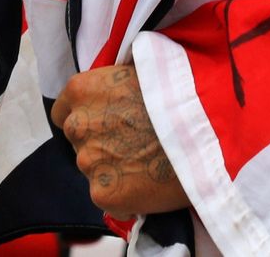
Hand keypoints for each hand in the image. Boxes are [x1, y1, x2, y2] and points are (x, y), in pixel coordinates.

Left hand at [51, 64, 189, 219]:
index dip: (87, 118)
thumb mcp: (138, 72)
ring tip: (148, 165)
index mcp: (81, 90)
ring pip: (95, 171)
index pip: (63, 111)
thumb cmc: (180, 93)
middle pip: (79, 142)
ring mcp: (89, 162)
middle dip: (101, 144)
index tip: (105, 124)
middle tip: (134, 144)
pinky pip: (110, 197)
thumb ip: (114, 88)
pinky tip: (151, 184)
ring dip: (114, 170)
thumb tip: (114, 97)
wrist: (205, 128)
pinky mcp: (104, 195)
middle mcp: (78, 126)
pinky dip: (127, 195)